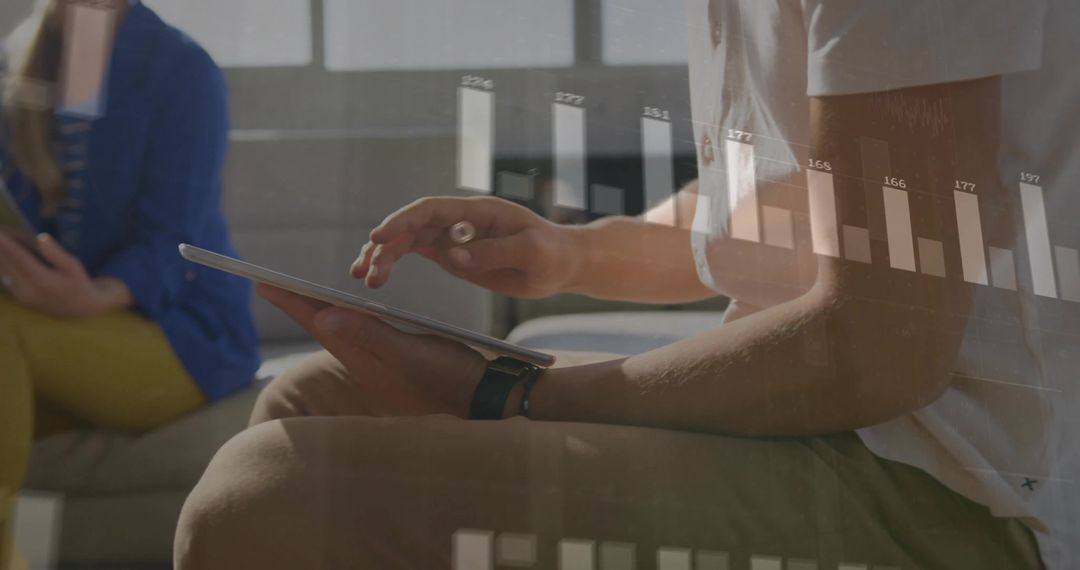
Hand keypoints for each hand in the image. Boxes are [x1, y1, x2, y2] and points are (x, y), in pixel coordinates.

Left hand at [0, 233, 130, 317]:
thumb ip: (56, 253)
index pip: (20, 259)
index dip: (8, 245)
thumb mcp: (73, 267)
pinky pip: (4, 278)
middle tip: (2, 231)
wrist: (79, 309)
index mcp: (43, 281)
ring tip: (4, 241)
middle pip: (8, 264)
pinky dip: (4, 265)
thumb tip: (41, 237)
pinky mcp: (18, 299)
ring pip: (3, 271)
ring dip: (1, 255)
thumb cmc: (78, 283)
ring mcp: (21, 296)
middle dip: (2, 248)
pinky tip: (6, 256)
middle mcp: (28, 290)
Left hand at [258, 284, 488, 416]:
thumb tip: (324, 315)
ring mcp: (381, 368)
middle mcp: (367, 364)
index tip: (264, 285)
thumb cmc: (450, 377)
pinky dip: (347, 322)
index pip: (322, 324)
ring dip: (320, 314)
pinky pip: (359, 340)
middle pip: (326, 329)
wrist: (482, 402)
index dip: (293, 303)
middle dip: (299, 306)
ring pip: (341, 335)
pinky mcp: (395, 367)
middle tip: (273, 286)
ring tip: (301, 298)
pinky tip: (349, 317)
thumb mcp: (411, 351)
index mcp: (366, 359)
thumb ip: (369, 334)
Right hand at [351, 196, 581, 298]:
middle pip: (412, 226)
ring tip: (365, 279)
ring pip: (408, 240)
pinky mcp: (453, 255)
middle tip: (368, 272)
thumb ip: (493, 253)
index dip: (402, 219)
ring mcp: (454, 237)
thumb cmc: (553, 253)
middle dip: (385, 245)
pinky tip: (376, 277)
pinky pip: (415, 253)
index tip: (379, 235)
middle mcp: (460, 221)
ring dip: (383, 256)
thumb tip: (454, 257)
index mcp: (478, 211)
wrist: (563, 264)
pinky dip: (393, 262)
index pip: (432, 210)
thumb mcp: (531, 253)